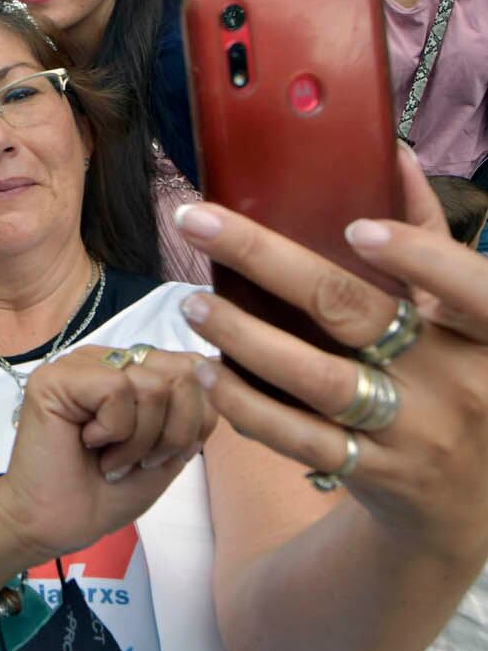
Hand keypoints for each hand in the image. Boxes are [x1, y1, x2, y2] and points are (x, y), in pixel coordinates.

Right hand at [0, 344, 215, 564]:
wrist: (54, 525)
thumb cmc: (104, 494)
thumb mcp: (167, 452)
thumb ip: (192, 412)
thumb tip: (212, 372)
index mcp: (133, 371)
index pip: (197, 368)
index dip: (196, 419)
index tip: (163, 455)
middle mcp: (108, 360)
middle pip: (183, 373)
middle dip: (173, 432)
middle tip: (139, 461)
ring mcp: (79, 365)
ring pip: (153, 385)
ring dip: (140, 439)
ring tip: (112, 459)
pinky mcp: (55, 378)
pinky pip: (117, 390)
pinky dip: (115, 431)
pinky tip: (90, 444)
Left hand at [173, 144, 487, 560]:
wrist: (469, 497)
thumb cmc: (462, 377)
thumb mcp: (466, 317)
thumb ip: (433, 238)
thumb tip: (394, 153)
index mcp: (486, 335)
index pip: (472, 290)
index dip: (418, 258)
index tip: (356, 229)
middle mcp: (455, 382)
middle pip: (353, 312)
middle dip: (266, 259)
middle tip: (199, 221)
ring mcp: (411, 431)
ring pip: (315, 377)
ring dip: (242, 333)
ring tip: (192, 303)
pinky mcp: (370, 471)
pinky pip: (297, 436)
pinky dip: (246, 403)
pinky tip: (210, 370)